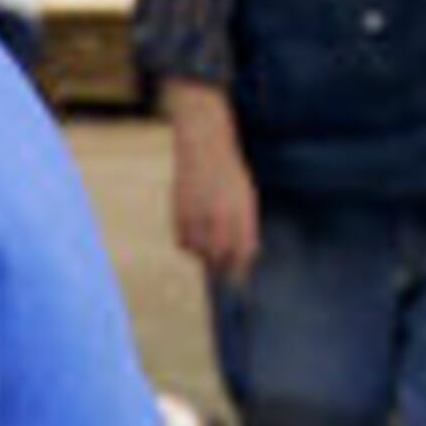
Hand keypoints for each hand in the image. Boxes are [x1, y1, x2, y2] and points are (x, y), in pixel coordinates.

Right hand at [167, 112, 262, 285]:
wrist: (203, 147)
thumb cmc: (229, 174)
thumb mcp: (246, 198)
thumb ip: (245, 226)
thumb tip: (245, 255)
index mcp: (242, 211)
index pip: (243, 251)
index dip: (242, 269)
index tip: (240, 278)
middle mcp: (220, 214)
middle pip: (220, 256)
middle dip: (223, 268)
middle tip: (223, 272)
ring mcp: (198, 213)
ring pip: (200, 252)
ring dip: (205, 257)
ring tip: (208, 251)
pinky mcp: (180, 212)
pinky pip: (183, 243)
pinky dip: (189, 246)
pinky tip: (195, 239)